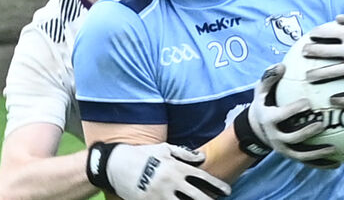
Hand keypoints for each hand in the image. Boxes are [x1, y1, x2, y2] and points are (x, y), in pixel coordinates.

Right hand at [87, 141, 230, 199]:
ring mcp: (160, 194)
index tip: (227, 191)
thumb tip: (201, 157)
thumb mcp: (163, 148)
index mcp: (176, 167)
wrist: (116, 164)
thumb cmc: (141, 154)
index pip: (202, 178)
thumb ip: (183, 153)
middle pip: (197, 196)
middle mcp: (171, 182)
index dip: (216, 185)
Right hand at [234, 64, 339, 167]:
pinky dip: (322, 164)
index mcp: (269, 120)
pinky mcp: (291, 156)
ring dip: (317, 153)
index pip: (280, 116)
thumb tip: (282, 66)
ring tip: (334, 148)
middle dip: (306, 132)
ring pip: (301, 155)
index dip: (292, 110)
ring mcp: (284, 149)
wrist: (258, 127)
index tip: (307, 102)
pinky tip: (338, 163)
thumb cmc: (265, 102)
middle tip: (322, 123)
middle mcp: (275, 137)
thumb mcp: (262, 89)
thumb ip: (270, 77)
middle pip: (292, 138)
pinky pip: (308, 162)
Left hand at [303, 13, 343, 105]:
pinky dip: (341, 99)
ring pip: (331, 72)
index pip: (327, 32)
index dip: (316, 34)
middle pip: (323, 51)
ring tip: (308, 77)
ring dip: (317, 75)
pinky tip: (333, 101)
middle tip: (303, 53)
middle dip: (310, 51)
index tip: (310, 36)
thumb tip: (338, 18)